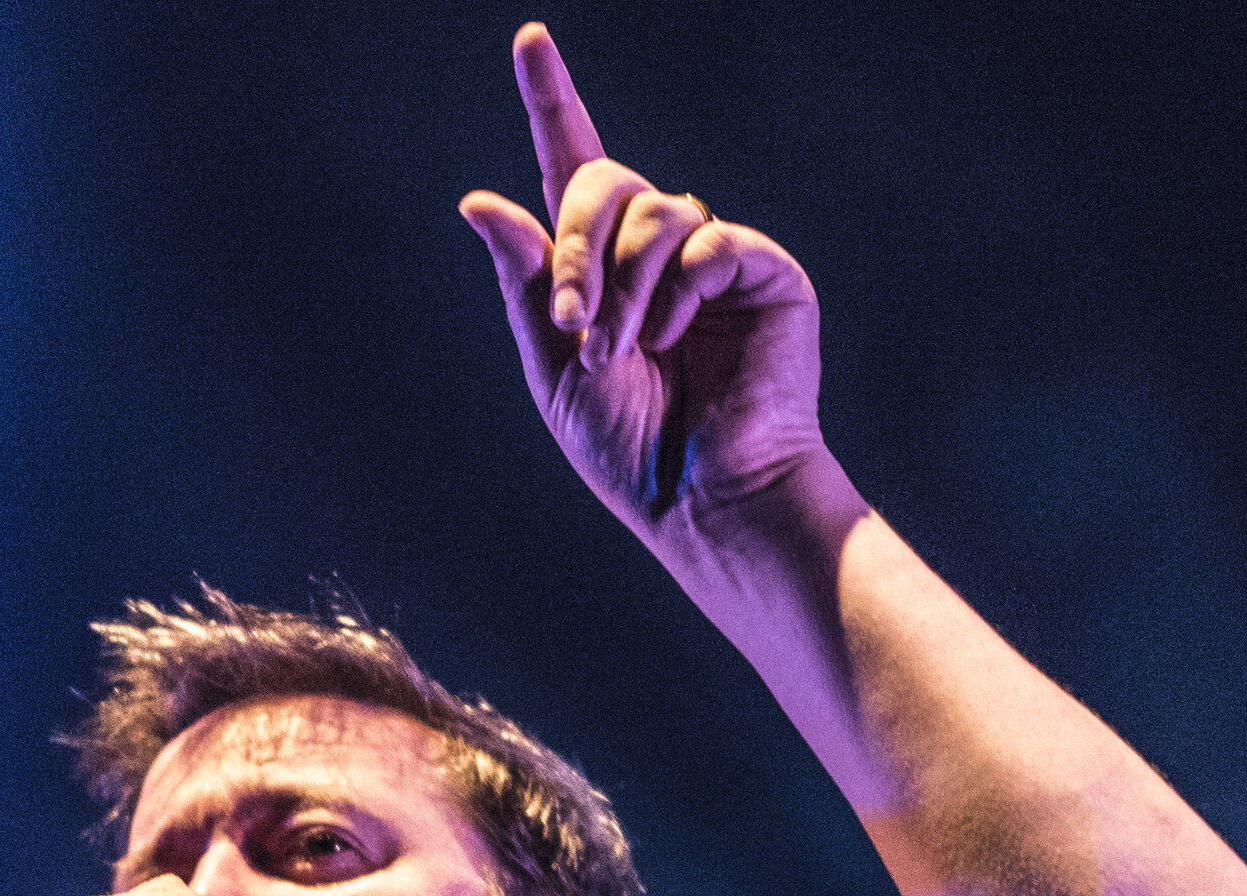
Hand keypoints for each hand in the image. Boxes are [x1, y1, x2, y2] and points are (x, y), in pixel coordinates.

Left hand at [460, 24, 828, 547]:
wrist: (701, 499)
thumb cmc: (632, 449)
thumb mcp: (555, 367)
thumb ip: (527, 283)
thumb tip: (479, 199)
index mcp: (602, 268)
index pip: (572, 167)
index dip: (552, 101)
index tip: (530, 39)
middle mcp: (659, 250)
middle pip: (605, 180)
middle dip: (576, 244)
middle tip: (573, 321)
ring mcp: (715, 258)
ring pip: (654, 211)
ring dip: (622, 284)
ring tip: (624, 351)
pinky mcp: (767, 275)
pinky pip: (711, 241)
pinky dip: (680, 290)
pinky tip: (680, 340)